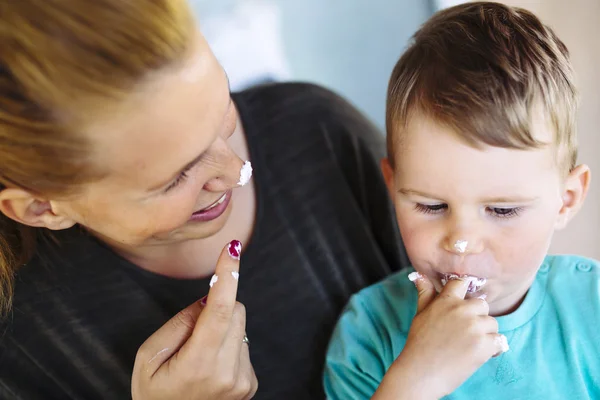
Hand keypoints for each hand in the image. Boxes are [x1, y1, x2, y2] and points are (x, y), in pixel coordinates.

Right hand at [131, 240, 257, 399]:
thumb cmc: (154, 395)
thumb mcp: (148, 357)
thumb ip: (179, 323)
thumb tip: (209, 299)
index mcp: (199, 364)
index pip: (221, 310)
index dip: (227, 275)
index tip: (233, 249)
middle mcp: (228, 373)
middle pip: (236, 312)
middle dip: (217, 308)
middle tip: (190, 334)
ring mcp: (243, 381)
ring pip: (241, 327)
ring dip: (222, 329)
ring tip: (198, 358)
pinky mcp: (250, 384)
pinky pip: (243, 345)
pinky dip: (227, 346)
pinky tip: (210, 368)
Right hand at [373, 273, 505, 399]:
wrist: (421, 373)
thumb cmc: (419, 343)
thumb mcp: (421, 314)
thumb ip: (425, 293)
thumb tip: (419, 276)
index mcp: (446, 301)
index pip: (462, 283)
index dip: (464, 292)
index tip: (462, 303)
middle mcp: (462, 311)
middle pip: (482, 304)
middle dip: (477, 316)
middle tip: (463, 332)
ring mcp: (475, 328)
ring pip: (492, 323)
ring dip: (485, 333)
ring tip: (469, 345)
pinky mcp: (484, 346)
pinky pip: (499, 341)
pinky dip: (493, 349)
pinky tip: (479, 354)